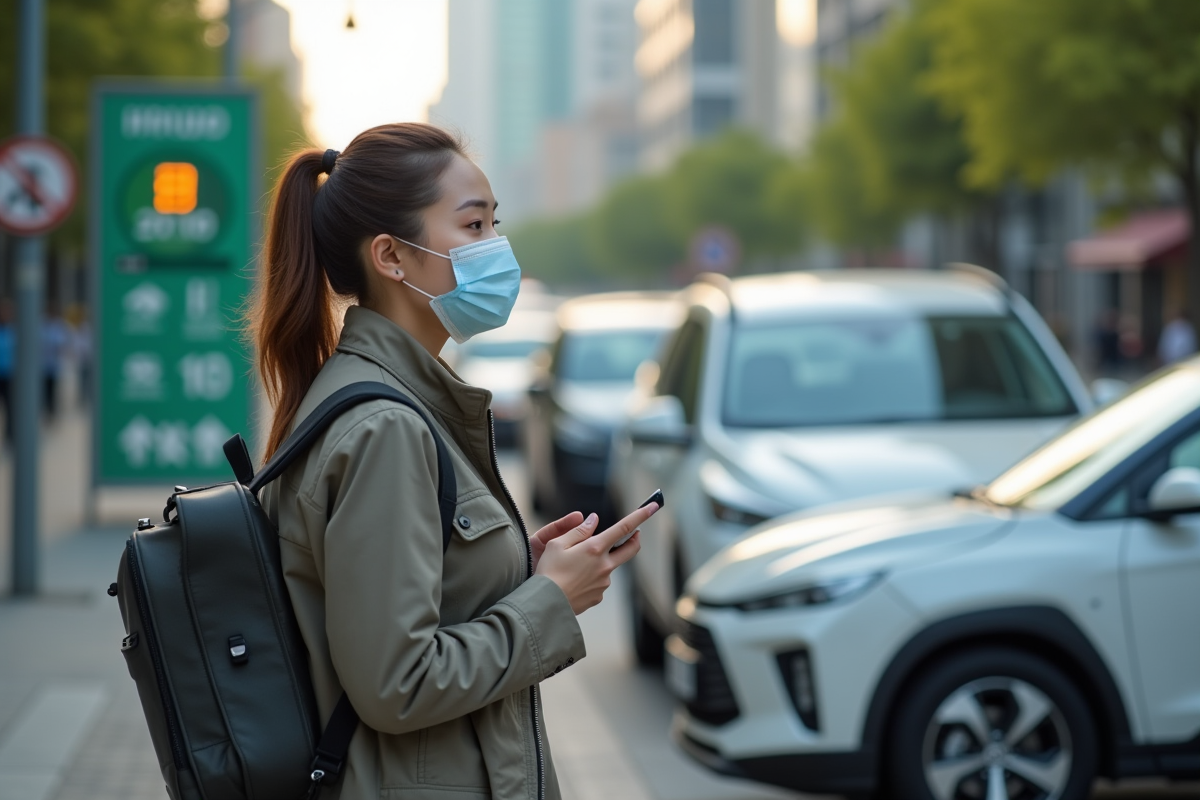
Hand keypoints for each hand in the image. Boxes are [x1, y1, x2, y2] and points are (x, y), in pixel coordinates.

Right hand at [534, 503, 658, 614]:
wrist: (545, 604)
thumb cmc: (548, 571)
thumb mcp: (557, 544)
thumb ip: (578, 530)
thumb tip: (593, 519)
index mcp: (595, 548)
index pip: (624, 527)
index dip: (641, 515)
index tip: (653, 505)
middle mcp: (604, 565)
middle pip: (631, 549)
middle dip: (636, 539)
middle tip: (636, 533)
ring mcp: (604, 583)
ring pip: (609, 567)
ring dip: (601, 562)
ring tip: (574, 568)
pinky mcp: (599, 596)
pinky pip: (599, 583)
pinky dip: (591, 578)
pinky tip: (574, 582)